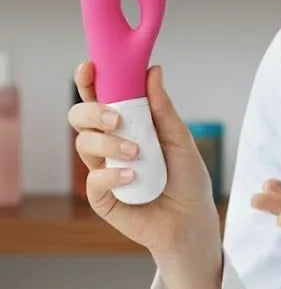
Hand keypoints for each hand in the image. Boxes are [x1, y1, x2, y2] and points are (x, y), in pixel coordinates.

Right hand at [68, 60, 219, 257]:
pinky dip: (112, 175)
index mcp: (126, 125)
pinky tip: (133, 177)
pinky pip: (93, 179)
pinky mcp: (102, 197)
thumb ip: (163, 108)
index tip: (89, 67)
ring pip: (83, 143)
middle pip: (80, 117)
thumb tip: (153, 71)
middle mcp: (109, 144)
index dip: (89, 81)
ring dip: (108, 143)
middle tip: (117, 119)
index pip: (100, 97)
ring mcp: (103, 169)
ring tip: (137, 154)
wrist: (193, 221)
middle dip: (92, 111)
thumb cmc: (187, 179)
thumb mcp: (180, 139)